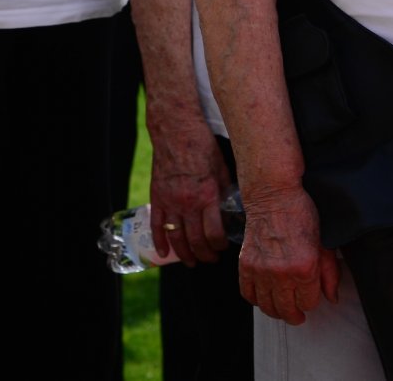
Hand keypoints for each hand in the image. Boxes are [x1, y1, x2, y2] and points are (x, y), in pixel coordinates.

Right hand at [147, 108, 232, 265]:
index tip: (224, 249)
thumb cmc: (203, 146)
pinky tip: (165, 253)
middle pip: (196, 240)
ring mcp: (170, 202)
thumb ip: (227, 191)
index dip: (220, 246)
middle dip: (205, 255)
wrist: (176, 131)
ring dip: (185, 254)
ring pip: (176, 237)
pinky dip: (159, 242)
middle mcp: (188, 203)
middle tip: (210, 259)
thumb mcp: (222, 168)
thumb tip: (236, 209)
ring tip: (192, 262)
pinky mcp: (157, 197)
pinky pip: (156, 225)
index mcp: (208, 196)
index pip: (215, 233)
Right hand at [237, 182, 338, 324]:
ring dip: (275, 311)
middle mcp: (281, 272)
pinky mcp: (246, 265)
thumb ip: (330, 273)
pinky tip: (264, 296)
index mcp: (304, 267)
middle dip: (294, 315)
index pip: (308, 303)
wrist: (274, 196)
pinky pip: (247, 294)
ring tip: (281, 307)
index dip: (311, 302)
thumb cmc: (301, 213)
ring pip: (267, 306)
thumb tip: (332, 297)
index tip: (311, 296)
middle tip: (297, 314)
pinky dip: (255, 299)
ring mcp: (261, 270)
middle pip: (286, 310)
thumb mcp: (324, 242)